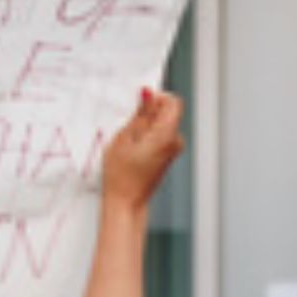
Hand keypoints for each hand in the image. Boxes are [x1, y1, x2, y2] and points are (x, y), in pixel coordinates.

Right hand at [101, 89, 184, 213]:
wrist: (126, 202)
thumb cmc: (122, 177)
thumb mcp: (124, 137)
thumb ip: (140, 114)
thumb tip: (148, 94)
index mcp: (166, 135)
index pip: (173, 102)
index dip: (156, 99)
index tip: (141, 104)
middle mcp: (175, 142)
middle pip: (168, 113)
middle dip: (148, 114)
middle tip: (130, 128)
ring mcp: (172, 150)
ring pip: (162, 124)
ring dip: (146, 127)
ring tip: (129, 142)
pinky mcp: (167, 156)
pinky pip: (161, 136)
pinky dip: (147, 137)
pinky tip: (133, 149)